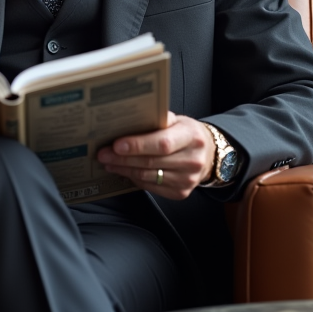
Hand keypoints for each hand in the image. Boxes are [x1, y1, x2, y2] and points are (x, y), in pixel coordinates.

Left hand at [96, 113, 214, 200]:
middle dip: (122, 158)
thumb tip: (129, 119)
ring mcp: (187, 179)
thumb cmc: (188, 134)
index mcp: (191, 136)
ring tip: (109, 162)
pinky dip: (134, 179)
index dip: (137, 145)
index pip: (162, 143)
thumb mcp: (178, 120)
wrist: (208, 155)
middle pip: (150, 162)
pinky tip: (124, 171)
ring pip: (147, 176)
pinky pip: (151, 187)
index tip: (117, 145)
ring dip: (124, 169)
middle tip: (103, 154)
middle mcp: (192, 160)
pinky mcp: (181, 192)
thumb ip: (158, 119)